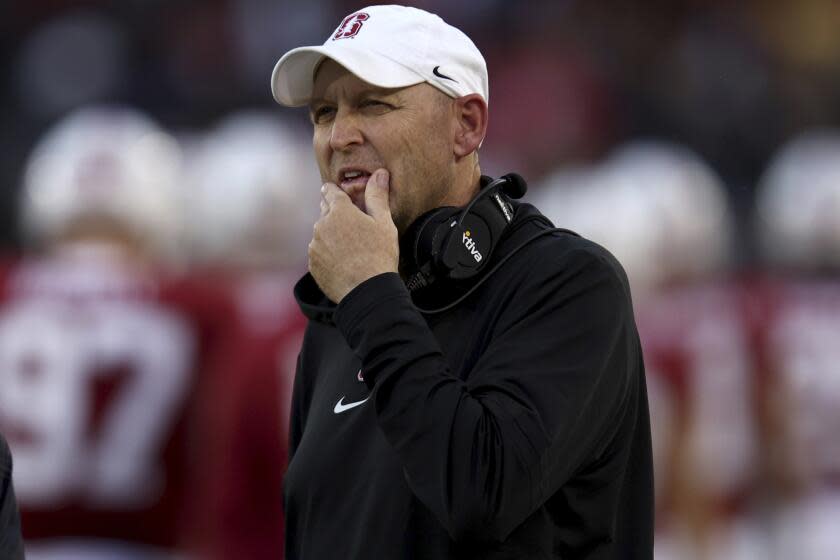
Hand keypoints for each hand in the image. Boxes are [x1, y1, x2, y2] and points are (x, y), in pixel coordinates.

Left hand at [309, 168, 398, 302]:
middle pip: (325, 212)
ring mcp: (315, 246)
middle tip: (351, 224)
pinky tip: (343, 262)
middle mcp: (322, 225)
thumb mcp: (384, 223)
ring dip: (331, 235)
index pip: (330, 192)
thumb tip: (379, 173)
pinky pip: (319, 253)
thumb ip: (378, 196)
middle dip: (335, 214)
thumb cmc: (379, 255)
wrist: (367, 290)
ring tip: (349, 248)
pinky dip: (327, 254)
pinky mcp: (312, 264)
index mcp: (339, 211)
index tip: (338, 194)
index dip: (335, 191)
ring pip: (321, 234)